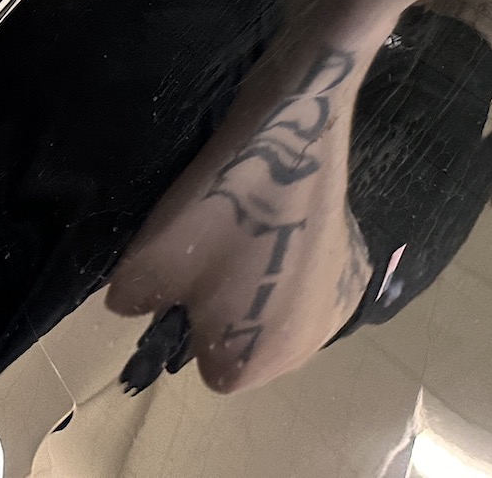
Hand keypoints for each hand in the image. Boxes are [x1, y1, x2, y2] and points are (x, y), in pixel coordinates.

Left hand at [105, 37, 371, 392]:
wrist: (292, 127)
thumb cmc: (221, 205)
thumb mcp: (145, 262)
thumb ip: (133, 302)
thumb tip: (140, 303)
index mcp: (255, 362)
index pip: (207, 364)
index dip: (192, 318)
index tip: (193, 270)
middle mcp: (307, 348)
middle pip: (249, 343)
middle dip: (229, 309)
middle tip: (219, 250)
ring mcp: (341, 305)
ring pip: (278, 312)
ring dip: (261, 287)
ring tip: (251, 232)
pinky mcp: (357, 264)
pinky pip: (307, 284)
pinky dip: (293, 262)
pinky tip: (284, 222)